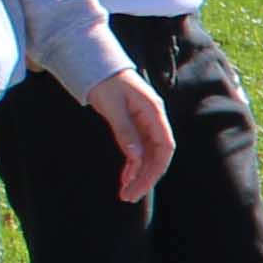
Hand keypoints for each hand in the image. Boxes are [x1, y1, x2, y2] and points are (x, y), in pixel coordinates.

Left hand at [85, 65, 176, 200]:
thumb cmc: (105, 82)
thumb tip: (135, 157)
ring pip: (148, 156)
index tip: (140, 186)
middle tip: (129, 197)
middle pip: (158, 155)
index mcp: (154, 112)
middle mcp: (154, 120)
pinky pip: (138, 151)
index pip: (165, 146)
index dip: (156, 169)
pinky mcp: (135, 126)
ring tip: (125, 193)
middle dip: (146, 178)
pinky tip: (124, 178)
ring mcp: (145, 124)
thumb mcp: (112, 106)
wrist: (97, 65)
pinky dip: (132, 166)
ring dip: (138, 175)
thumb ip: (124, 130)